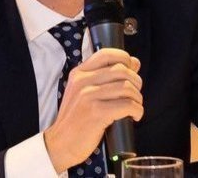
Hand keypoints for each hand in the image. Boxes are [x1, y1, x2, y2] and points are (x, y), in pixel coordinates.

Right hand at [43, 48, 142, 172]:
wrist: (60, 143)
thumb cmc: (76, 119)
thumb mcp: (85, 92)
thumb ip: (107, 76)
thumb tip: (134, 62)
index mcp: (79, 74)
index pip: (106, 54)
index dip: (124, 58)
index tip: (131, 70)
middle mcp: (82, 81)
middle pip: (121, 70)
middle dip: (136, 82)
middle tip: (135, 95)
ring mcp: (88, 96)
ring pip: (127, 87)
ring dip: (137, 98)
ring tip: (135, 107)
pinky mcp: (96, 113)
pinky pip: (127, 105)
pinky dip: (137, 110)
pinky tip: (134, 116)